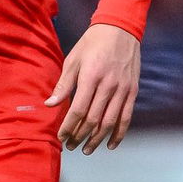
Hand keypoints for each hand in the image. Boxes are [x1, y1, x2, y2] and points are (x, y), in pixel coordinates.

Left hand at [46, 24, 140, 153]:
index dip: (69, 127)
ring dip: (97, 139)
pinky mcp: (132, 92)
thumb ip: (63, 84)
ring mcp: (122, 90)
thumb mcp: (73, 60)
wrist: (119, 31)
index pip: (78, 110)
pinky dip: (119, 134)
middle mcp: (108, 86)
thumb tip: (50, 104)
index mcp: (90, 77)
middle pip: (93, 119)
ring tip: (87, 150)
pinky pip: (126, 118)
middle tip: (71, 146)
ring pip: (110, 122)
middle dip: (80, 135)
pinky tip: (110, 144)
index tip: (61, 137)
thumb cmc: (91, 45)